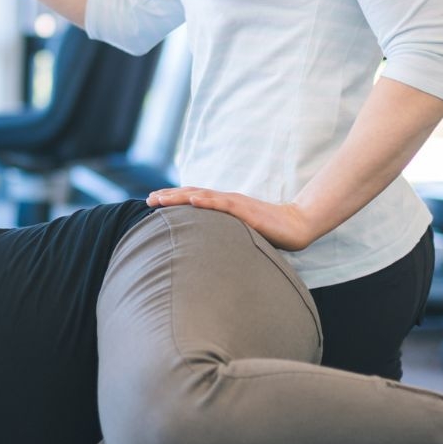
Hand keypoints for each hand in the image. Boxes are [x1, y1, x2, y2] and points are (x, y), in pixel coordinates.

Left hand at [145, 188, 322, 251]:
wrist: (295, 225)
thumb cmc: (268, 230)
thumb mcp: (240, 233)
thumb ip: (223, 235)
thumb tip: (206, 249)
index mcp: (223, 206)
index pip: (193, 199)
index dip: (172, 199)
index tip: (152, 202)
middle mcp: (225, 201)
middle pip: (192, 195)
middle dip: (168, 196)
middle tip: (147, 200)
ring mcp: (235, 204)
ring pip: (202, 197)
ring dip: (179, 197)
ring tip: (160, 199)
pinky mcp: (246, 210)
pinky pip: (223, 204)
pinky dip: (207, 201)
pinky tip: (192, 200)